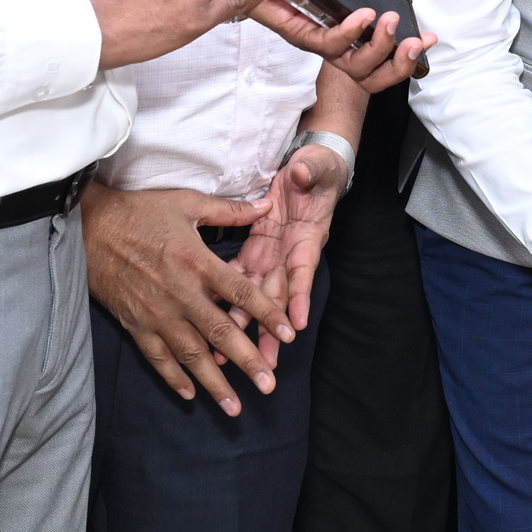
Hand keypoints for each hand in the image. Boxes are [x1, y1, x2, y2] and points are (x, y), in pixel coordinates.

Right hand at [79, 181, 290, 413]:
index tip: (289, 335)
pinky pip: (157, 357)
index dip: (267, 314)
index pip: (241, 293)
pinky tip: (190, 394)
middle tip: (269, 386)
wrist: (88, 227)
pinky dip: (173, 377)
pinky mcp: (134, 323)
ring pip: (191, 354)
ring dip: (214, 382)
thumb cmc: (139, 211)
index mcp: (197, 262)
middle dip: (247, 361)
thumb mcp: (186, 202)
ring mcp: (157, 313)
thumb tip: (266, 205)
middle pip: (220, 333)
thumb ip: (228, 210)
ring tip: (235, 406)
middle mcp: (181, 294)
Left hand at [234, 141, 349, 342]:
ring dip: (245, 327)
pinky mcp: (254, 252)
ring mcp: (270, 257)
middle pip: (279, 297)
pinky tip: (214, 325)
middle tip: (265, 362)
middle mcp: (288, 255)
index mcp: (306, 238)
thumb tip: (302, 174)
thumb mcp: (317, 168)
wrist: (305, 170)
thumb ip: (309, 172)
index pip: (302, 271)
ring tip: (231, 359)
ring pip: (256, 298)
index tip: (295, 324)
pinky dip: (227, 304)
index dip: (299, 297)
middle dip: (271, 330)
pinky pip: (237, 280)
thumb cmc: (315, 171)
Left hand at [248, 0, 435, 89]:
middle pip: (372, 77)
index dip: (408, 58)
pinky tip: (363, 16)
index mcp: (351, 32)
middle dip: (400, 64)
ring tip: (390, 24)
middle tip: (416, 42)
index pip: (383, 60)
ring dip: (378, 48)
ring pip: (353, 67)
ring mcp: (319, 42)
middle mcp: (337, 43)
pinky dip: (349, 32)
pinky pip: (327, 43)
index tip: (430, 38)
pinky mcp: (299, 33)